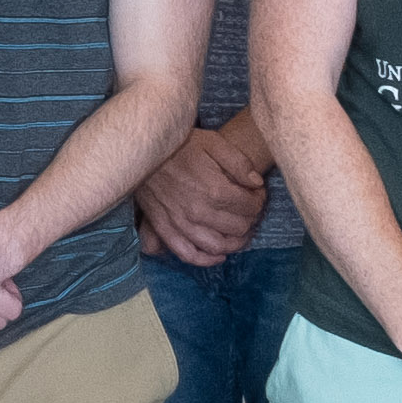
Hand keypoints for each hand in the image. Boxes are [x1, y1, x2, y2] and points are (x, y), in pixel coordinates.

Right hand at [133, 127, 269, 271]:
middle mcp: (199, 212)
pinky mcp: (164, 228)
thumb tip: (257, 183)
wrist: (142, 149)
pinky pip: (187, 254)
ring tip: (240, 234)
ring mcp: (180, 223)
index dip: (259, 201)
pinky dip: (206, 260)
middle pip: (238, 228)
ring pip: (217, 246)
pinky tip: (218, 256)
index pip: (250, 207)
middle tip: (250, 211)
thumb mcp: (213, 142)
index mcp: (214, 190)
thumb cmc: (179, 144)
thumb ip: (239, 162)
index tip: (257, 194)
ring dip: (235, 244)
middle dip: (250, 220)